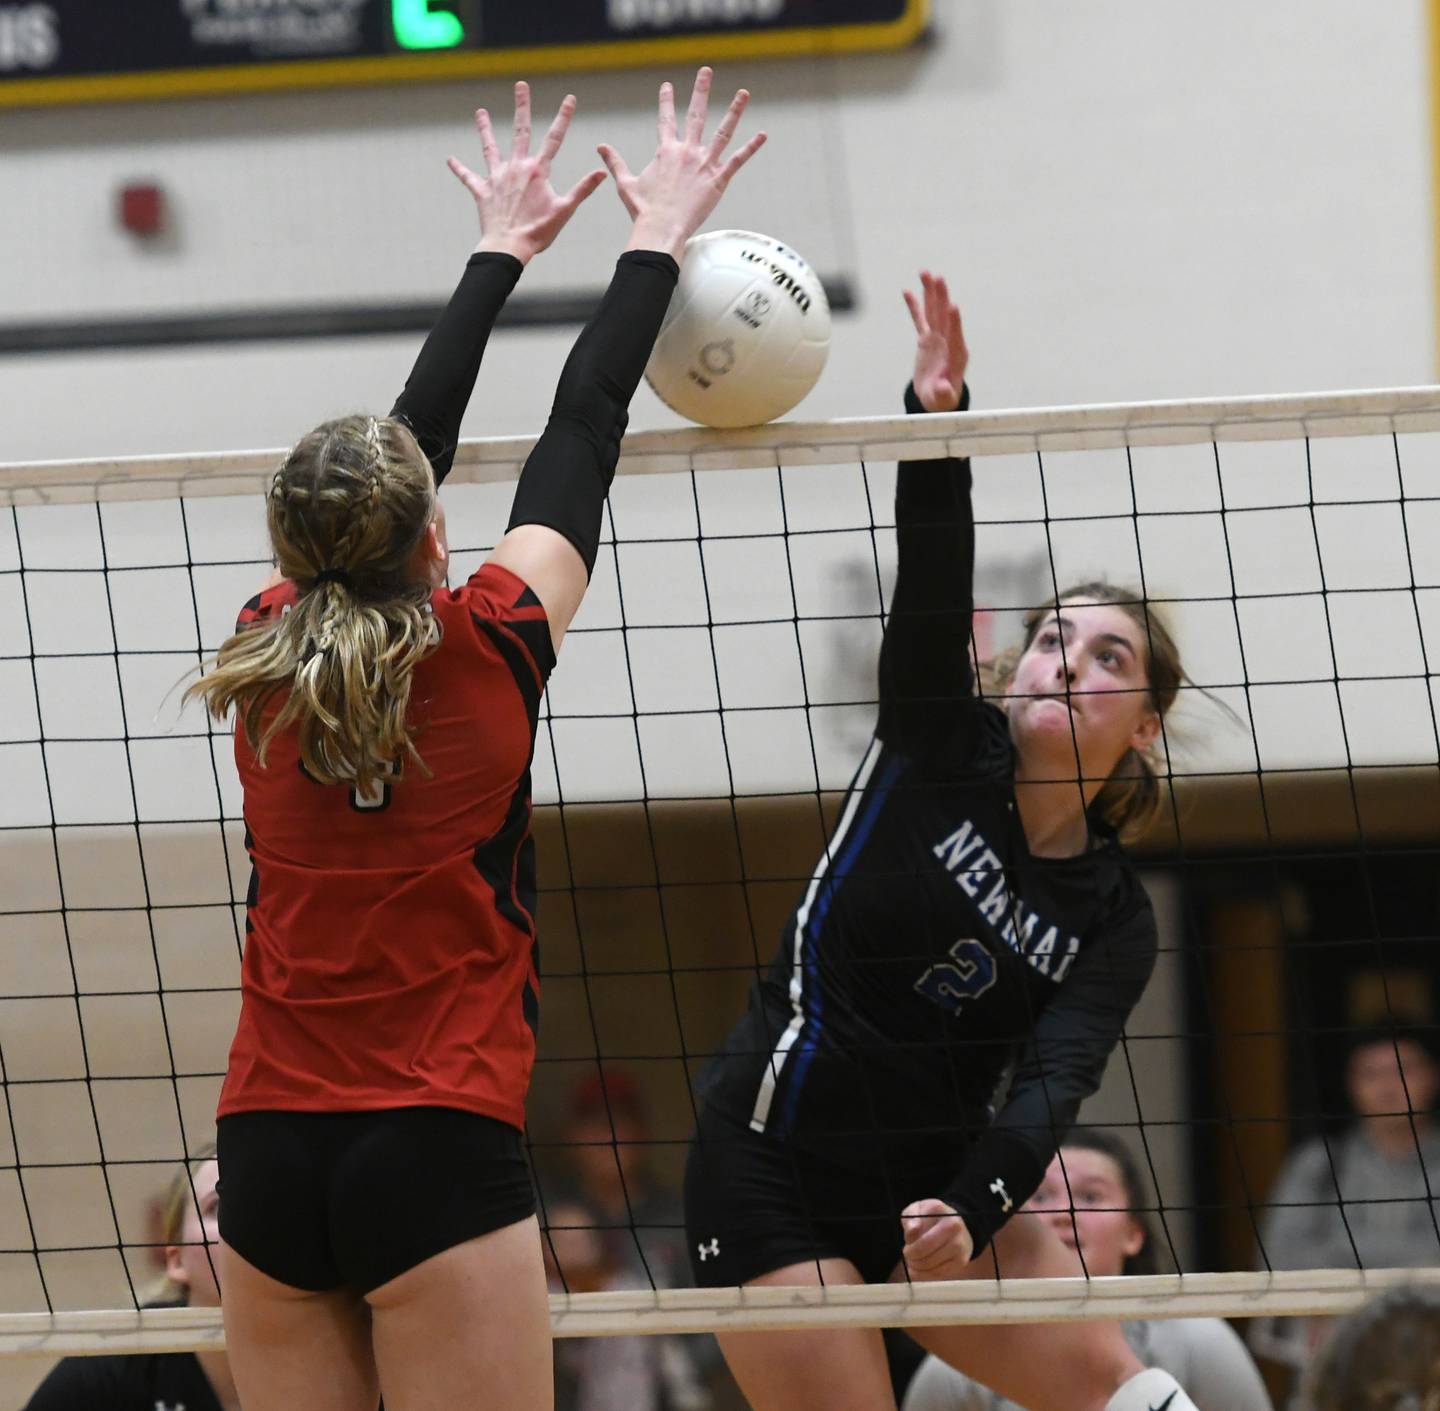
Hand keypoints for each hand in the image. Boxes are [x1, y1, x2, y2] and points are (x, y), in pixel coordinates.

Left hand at [447, 81, 606, 264]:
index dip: (564, 117)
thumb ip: (582, 189)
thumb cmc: (538, 232)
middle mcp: (516, 168)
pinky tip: (450, 159)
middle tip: (521, 86)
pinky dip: (459, 169)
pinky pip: (469, 177)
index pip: (554, 139)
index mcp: (537, 171)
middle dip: (522, 106)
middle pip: (520, 131)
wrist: (508, 247)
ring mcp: (497, 178)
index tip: (570, 98)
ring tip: (480, 112)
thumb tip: (601, 172)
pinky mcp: (482, 191)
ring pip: (490, 147)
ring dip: (485, 129)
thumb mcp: (564, 211)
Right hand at [598, 67, 766, 261]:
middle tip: (706, 71)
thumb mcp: (625, 183)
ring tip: (743, 93)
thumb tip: (600, 147)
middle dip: (700, 90)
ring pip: (722, 131)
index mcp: (665, 151)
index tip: (667, 85)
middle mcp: (686, 151)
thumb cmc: (643, 210)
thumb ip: (615, 163)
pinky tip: (763, 135)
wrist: (661, 228)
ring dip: (734, 111)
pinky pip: (737, 160)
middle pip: (695, 114)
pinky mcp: (717, 180)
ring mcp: (704, 164)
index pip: (666, 120)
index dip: (666, 101)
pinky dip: (751, 147)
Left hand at [901, 1198, 973, 1279]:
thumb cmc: (930, 1217)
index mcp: (939, 1209)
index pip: (919, 1232)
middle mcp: (953, 1226)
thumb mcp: (916, 1210)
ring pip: (932, 1264)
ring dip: (918, 1267)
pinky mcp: (961, 1261)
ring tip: (913, 1262)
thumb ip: (910, 1218)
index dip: (909, 1242)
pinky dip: (926, 1275)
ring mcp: (960, 1245)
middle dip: (912, 1256)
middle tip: (908, 1256)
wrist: (953, 1224)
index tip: (907, 1244)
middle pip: (925, 1250)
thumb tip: (912, 1229)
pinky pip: (940, 1274)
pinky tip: (920, 1270)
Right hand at [903, 271, 967, 412]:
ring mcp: (938, 338)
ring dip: (930, 292)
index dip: (955, 321)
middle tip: (938, 278)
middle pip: (944, 316)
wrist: (937, 399)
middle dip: (941, 297)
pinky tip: (908, 291)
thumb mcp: (943, 399)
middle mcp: (949, 342)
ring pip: (933, 311)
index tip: (953, 306)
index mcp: (957, 355)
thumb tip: (942, 386)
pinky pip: (919, 319)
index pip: (956, 335)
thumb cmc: (941, 400)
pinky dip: (914, 306)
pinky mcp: (927, 339)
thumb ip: (943, 392)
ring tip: (925, 273)